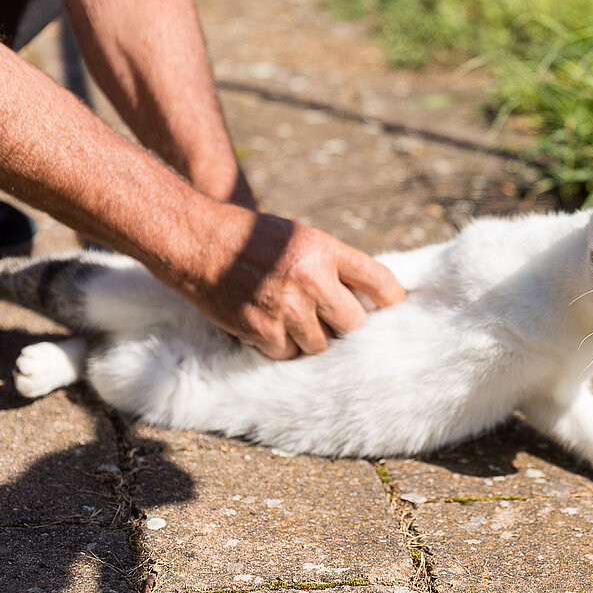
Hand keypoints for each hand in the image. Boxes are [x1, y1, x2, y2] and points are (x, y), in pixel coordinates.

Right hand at [176, 206, 404, 359]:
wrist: (197, 243)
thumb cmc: (252, 239)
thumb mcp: (300, 239)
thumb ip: (332, 265)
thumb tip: (369, 302)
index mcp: (324, 250)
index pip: (379, 282)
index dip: (392, 300)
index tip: (394, 309)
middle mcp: (311, 279)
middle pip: (355, 324)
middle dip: (347, 326)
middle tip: (335, 322)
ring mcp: (288, 308)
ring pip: (322, 345)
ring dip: (313, 338)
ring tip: (293, 319)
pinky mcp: (264, 331)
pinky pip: (290, 354)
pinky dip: (283, 346)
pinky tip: (270, 326)